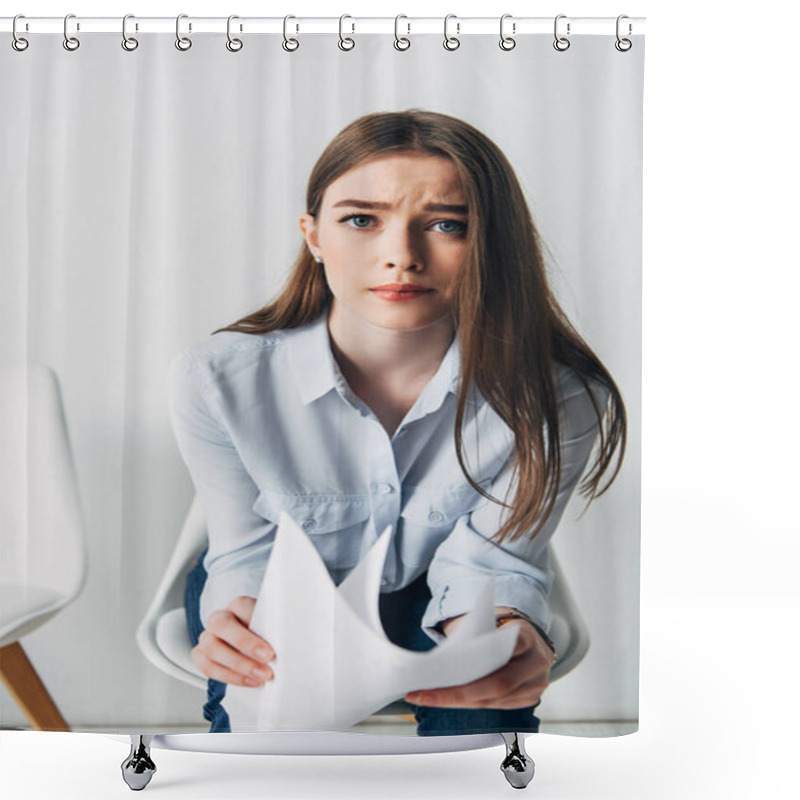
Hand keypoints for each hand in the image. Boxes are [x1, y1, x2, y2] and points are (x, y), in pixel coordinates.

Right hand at [191, 595, 275, 687]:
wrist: (254, 647)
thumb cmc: (265, 634)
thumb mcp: (273, 626)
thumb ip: (276, 629)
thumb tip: (289, 638)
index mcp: (238, 606)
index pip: (241, 606)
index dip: (255, 622)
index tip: (271, 645)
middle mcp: (220, 618)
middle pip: (221, 625)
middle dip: (245, 644)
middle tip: (267, 659)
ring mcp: (208, 637)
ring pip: (211, 648)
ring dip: (238, 666)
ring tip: (260, 676)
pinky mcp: (201, 656)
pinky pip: (207, 667)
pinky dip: (228, 677)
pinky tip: (248, 681)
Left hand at [404, 616, 555, 709]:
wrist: (526, 633)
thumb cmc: (499, 627)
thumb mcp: (487, 622)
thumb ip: (472, 638)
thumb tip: (441, 663)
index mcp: (526, 636)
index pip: (500, 651)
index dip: (472, 664)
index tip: (440, 669)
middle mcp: (536, 663)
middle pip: (497, 685)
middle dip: (458, 693)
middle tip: (423, 694)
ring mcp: (536, 684)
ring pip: (494, 700)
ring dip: (459, 701)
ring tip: (427, 698)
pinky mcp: (529, 698)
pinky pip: (497, 706)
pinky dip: (470, 703)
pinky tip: (447, 700)